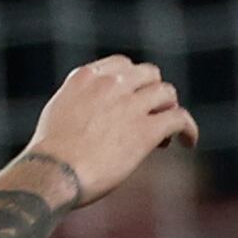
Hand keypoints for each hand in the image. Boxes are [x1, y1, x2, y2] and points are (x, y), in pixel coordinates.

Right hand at [13, 56, 199, 210]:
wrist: (53, 172)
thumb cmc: (49, 155)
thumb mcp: (58, 114)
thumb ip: (78, 104)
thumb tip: (88, 116)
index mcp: (85, 77)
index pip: (121, 65)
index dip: (133, 82)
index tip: (132, 100)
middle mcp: (110, 84)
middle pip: (149, 74)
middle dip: (153, 93)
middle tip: (151, 116)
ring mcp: (130, 105)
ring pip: (166, 93)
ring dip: (169, 109)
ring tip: (165, 136)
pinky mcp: (146, 129)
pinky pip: (179, 118)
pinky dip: (188, 129)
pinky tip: (188, 142)